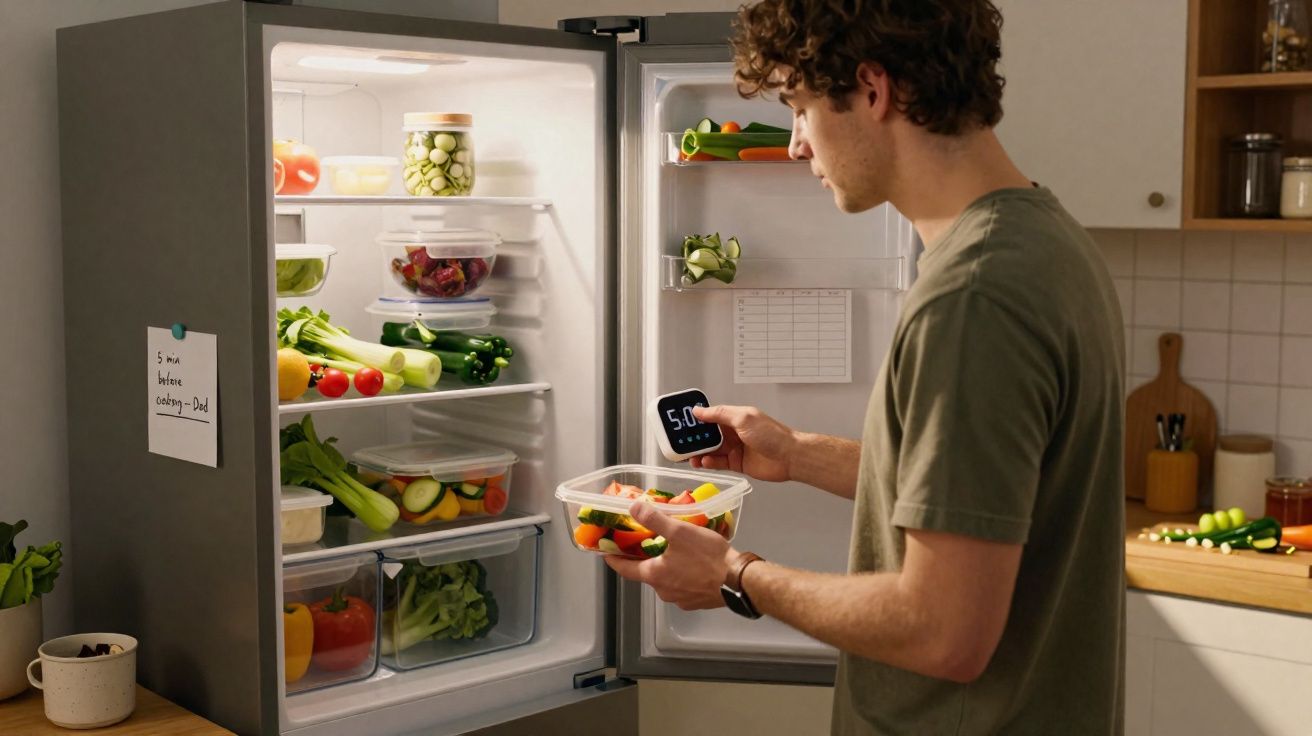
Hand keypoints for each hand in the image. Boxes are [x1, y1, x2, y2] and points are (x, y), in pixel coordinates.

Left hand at [604, 501, 736, 610]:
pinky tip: (692, 564)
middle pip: (646, 573)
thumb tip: (633, 508)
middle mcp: (664, 591)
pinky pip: (683, 586)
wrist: (738, 581)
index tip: (605, 553)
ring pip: (666, 580)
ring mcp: (680, 599)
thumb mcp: (680, 532)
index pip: (624, 569)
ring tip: (673, 549)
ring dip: (666, 566)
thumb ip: (655, 520)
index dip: (613, 559)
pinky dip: (682, 575)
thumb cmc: (708, 558)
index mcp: (654, 575)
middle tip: (646, 543)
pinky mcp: (696, 602)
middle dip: (644, 559)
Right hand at [688, 405, 794, 482]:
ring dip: (699, 453)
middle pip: (708, 436)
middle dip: (694, 440)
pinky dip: (710, 463)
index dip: (696, 421)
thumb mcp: (743, 418)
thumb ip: (719, 414)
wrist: (789, 457)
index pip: (710, 417)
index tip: (681, 424)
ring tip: (690, 457)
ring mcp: (735, 449)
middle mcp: (733, 433)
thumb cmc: (771, 434)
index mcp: (734, 418)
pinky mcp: (737, 463)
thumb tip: (699, 410)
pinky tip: (704, 462)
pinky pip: (718, 463)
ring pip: (711, 451)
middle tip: (680, 444)